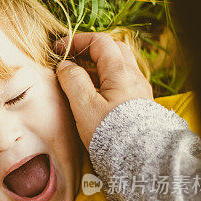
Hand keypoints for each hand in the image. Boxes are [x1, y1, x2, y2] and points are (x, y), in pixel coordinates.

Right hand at [55, 32, 152, 147]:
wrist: (141, 159)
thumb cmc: (110, 133)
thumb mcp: (84, 106)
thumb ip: (73, 81)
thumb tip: (65, 66)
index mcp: (120, 72)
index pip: (100, 42)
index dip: (78, 40)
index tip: (60, 49)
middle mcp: (134, 77)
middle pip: (113, 50)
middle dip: (90, 50)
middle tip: (72, 60)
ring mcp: (139, 90)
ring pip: (118, 67)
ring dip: (98, 67)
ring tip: (79, 79)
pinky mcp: (139, 105)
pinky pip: (122, 83)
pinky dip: (105, 81)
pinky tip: (94, 96)